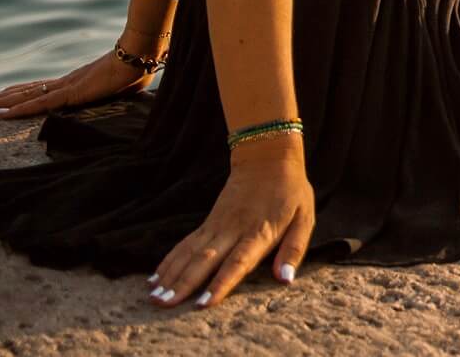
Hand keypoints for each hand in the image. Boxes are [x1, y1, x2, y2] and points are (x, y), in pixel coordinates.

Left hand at [0, 46, 157, 118]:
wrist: (142, 54)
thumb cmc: (137, 68)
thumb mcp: (121, 86)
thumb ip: (114, 92)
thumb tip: (122, 93)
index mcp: (75, 82)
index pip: (39, 89)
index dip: (18, 94)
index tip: (0, 99)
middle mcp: (65, 83)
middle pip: (26, 91)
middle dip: (0, 99)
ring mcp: (67, 86)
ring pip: (27, 96)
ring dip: (1, 103)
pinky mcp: (72, 92)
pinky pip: (41, 103)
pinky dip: (20, 109)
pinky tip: (3, 113)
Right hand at [148, 140, 314, 308]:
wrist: (267, 155)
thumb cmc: (290, 190)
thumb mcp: (304, 216)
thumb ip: (294, 249)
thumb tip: (285, 280)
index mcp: (259, 232)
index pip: (238, 262)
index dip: (221, 283)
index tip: (203, 303)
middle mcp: (234, 230)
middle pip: (206, 260)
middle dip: (185, 284)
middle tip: (165, 305)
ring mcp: (218, 225)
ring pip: (191, 253)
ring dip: (172, 275)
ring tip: (154, 297)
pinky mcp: (209, 221)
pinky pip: (187, 243)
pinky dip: (171, 260)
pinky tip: (155, 277)